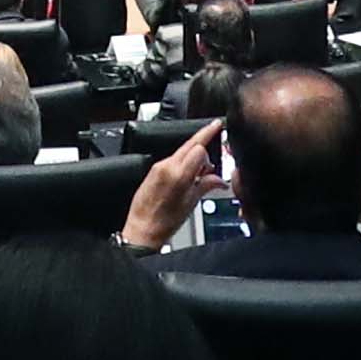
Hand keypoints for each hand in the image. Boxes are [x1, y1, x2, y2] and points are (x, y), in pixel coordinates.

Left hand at [123, 121, 221, 249]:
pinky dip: (183, 163)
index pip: (198, 146)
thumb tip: (218, 179)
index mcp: (178, 174)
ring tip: (201, 174)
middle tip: (215, 132)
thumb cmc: (163, 223)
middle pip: (189, 144)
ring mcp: (158, 167)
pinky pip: (172, 160)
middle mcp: (166, 167)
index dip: (210, 142)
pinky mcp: (152, 171)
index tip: (218, 129)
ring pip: (181, 151)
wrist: (142, 230)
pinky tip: (188, 177)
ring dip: (194, 157)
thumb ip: (206, 185)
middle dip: (203, 138)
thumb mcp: (191, 204)